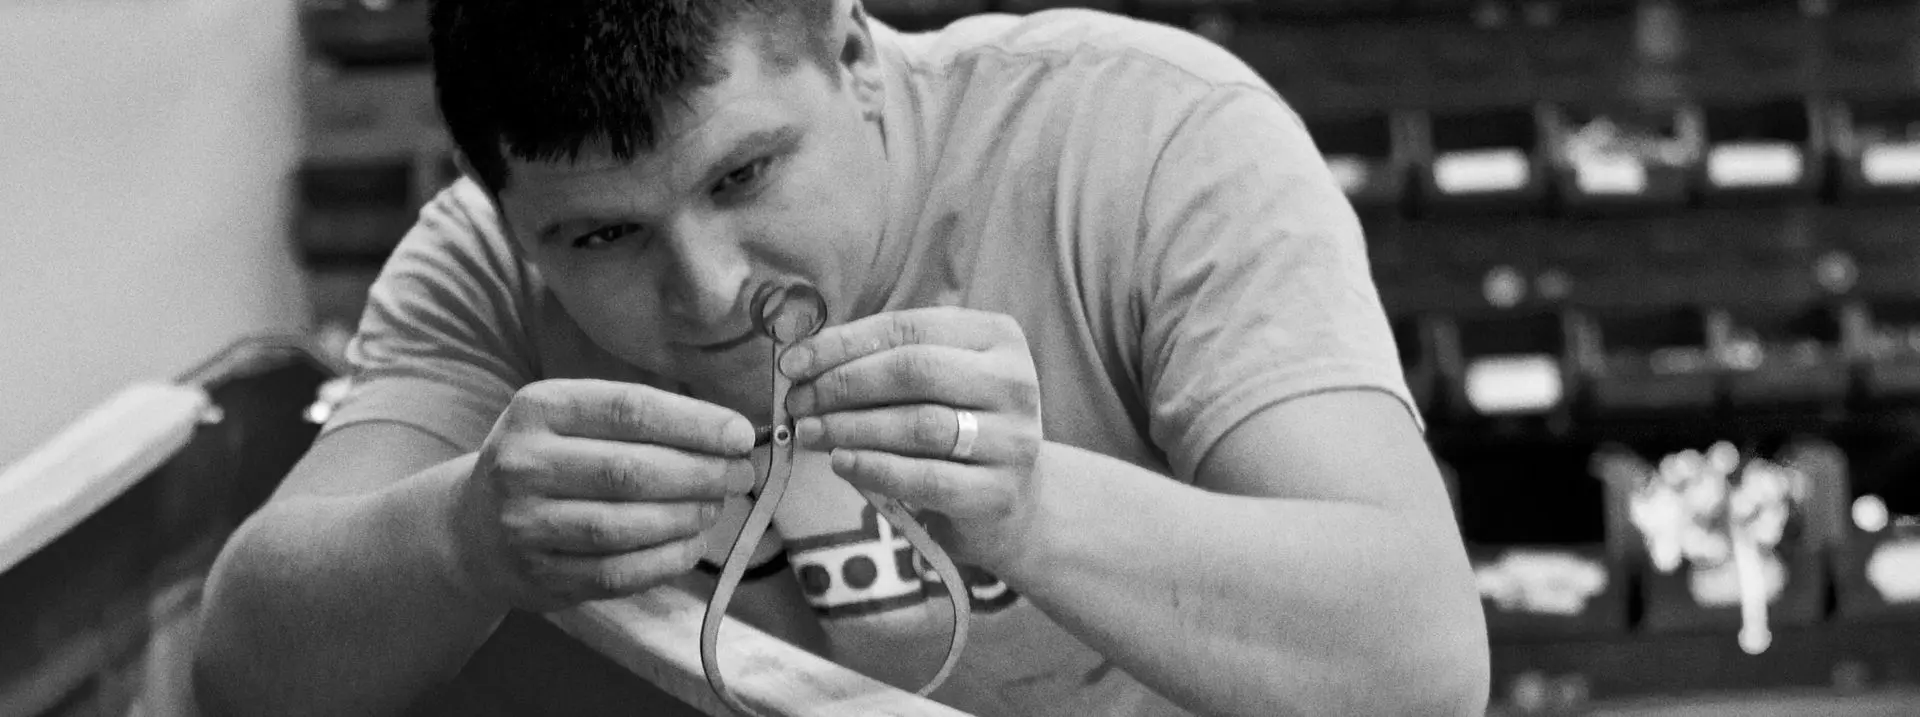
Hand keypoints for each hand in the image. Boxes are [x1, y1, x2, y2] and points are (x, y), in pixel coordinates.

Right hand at [452, 379, 757, 612]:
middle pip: (631, 471)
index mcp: (539, 409)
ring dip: (687, 518)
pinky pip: (618, 573)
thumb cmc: (549, 461)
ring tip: (715, 507)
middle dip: (701, 474)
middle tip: (739, 474)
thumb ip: (642, 420)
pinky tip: (692, 544)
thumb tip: (731, 435)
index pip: (630, 410)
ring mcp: (526, 524)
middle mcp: (524, 464)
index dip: (695, 423)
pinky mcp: (540, 576)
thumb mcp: (573, 419)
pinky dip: (667, 560)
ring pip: (625, 526)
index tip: (740, 434)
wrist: (474, 528)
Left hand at [780, 308, 1044, 571]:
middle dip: (845, 384)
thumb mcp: (933, 381)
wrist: (1010, 500)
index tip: (793, 363)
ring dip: (852, 427)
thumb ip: (880, 360)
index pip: (910, 328)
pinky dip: (876, 469)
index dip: (844, 342)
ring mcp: (1013, 440)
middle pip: (916, 371)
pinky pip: (927, 478)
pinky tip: (841, 463)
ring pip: (920, 424)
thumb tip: (801, 358)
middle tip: (799, 402)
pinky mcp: (998, 493)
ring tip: (809, 432)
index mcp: (997, 336)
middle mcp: (1014, 382)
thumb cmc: (955, 427)